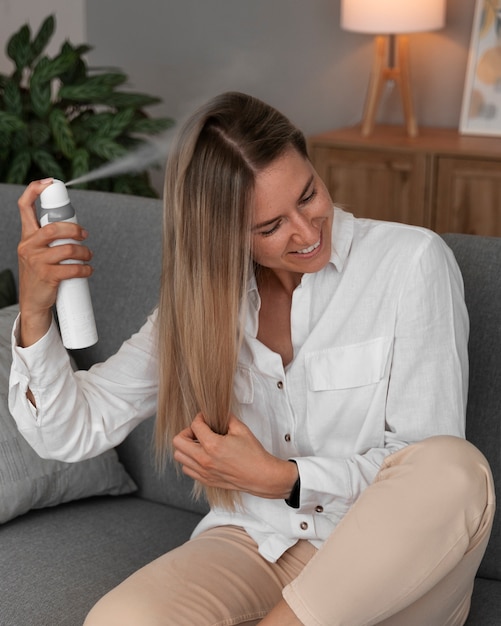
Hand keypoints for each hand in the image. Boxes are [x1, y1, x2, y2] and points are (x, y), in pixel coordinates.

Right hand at [17, 179, 92, 345]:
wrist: (33, 302)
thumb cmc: (40, 275)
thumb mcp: (37, 253)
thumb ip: (48, 239)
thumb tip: (73, 228)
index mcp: (26, 236)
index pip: (24, 207)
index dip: (35, 190)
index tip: (49, 182)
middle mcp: (28, 246)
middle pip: (53, 227)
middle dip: (74, 229)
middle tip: (85, 235)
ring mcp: (37, 261)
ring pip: (67, 248)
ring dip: (84, 252)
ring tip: (88, 256)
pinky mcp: (47, 276)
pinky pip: (72, 268)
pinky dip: (85, 268)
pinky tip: (88, 270)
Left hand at [173, 413, 297, 498]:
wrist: (260, 476)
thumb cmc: (253, 454)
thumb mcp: (241, 429)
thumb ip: (226, 418)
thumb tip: (218, 413)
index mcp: (213, 445)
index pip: (195, 425)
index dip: (200, 417)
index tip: (205, 417)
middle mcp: (204, 460)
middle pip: (178, 442)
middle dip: (186, 431)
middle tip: (198, 430)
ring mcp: (203, 471)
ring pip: (179, 457)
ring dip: (186, 447)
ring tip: (199, 444)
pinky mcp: (206, 480)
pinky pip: (187, 469)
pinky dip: (190, 460)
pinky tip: (202, 455)